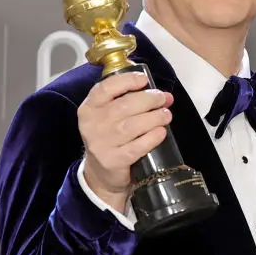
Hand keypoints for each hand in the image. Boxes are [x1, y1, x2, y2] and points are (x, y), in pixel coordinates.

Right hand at [78, 71, 172, 213]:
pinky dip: (152, 137)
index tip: (144, 80)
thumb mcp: (109, 118)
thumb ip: (129, 103)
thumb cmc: (109, 139)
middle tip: (162, 99)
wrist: (101, 174)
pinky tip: (161, 132)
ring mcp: (101, 144)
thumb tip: (163, 95)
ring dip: (154, 117)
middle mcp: (92, 125)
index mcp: (89, 109)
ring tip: (166, 115)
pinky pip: (137, 146)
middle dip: (148, 99)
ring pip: (133, 125)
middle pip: (124, 105)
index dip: (127, 81)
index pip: (106, 88)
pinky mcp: (113, 160)